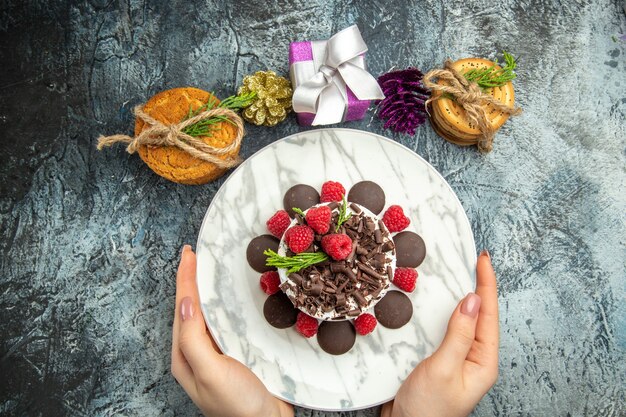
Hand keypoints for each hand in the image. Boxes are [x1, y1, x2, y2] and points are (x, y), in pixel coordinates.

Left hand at [171, 245, 293, 416]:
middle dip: (191, 280)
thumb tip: (185, 304)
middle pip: (191, 308)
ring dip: (207, 291)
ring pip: (208, 314)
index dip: (185, 279)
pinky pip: (225, 323)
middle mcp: (197, 353)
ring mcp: (215, 354)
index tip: (189, 253)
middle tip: (195, 255)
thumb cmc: (238, 405)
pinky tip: (230, 299)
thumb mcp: (211, 372)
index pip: (183, 308)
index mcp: (185, 356)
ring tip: (208, 270)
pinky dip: (225, 305)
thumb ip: (194, 339)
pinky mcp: (234, 355)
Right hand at [381, 250, 498, 416]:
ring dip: (459, 297)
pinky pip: (445, 329)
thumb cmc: (427, 410)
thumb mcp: (443, 369)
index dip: (486, 284)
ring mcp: (457, 359)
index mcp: (482, 361)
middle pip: (479, 315)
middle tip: (472, 260)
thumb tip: (472, 301)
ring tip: (458, 274)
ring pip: (461, 320)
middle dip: (477, 285)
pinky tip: (436, 303)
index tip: (483, 259)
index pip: (488, 314)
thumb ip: (458, 335)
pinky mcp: (439, 360)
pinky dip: (442, 311)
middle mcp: (473, 358)